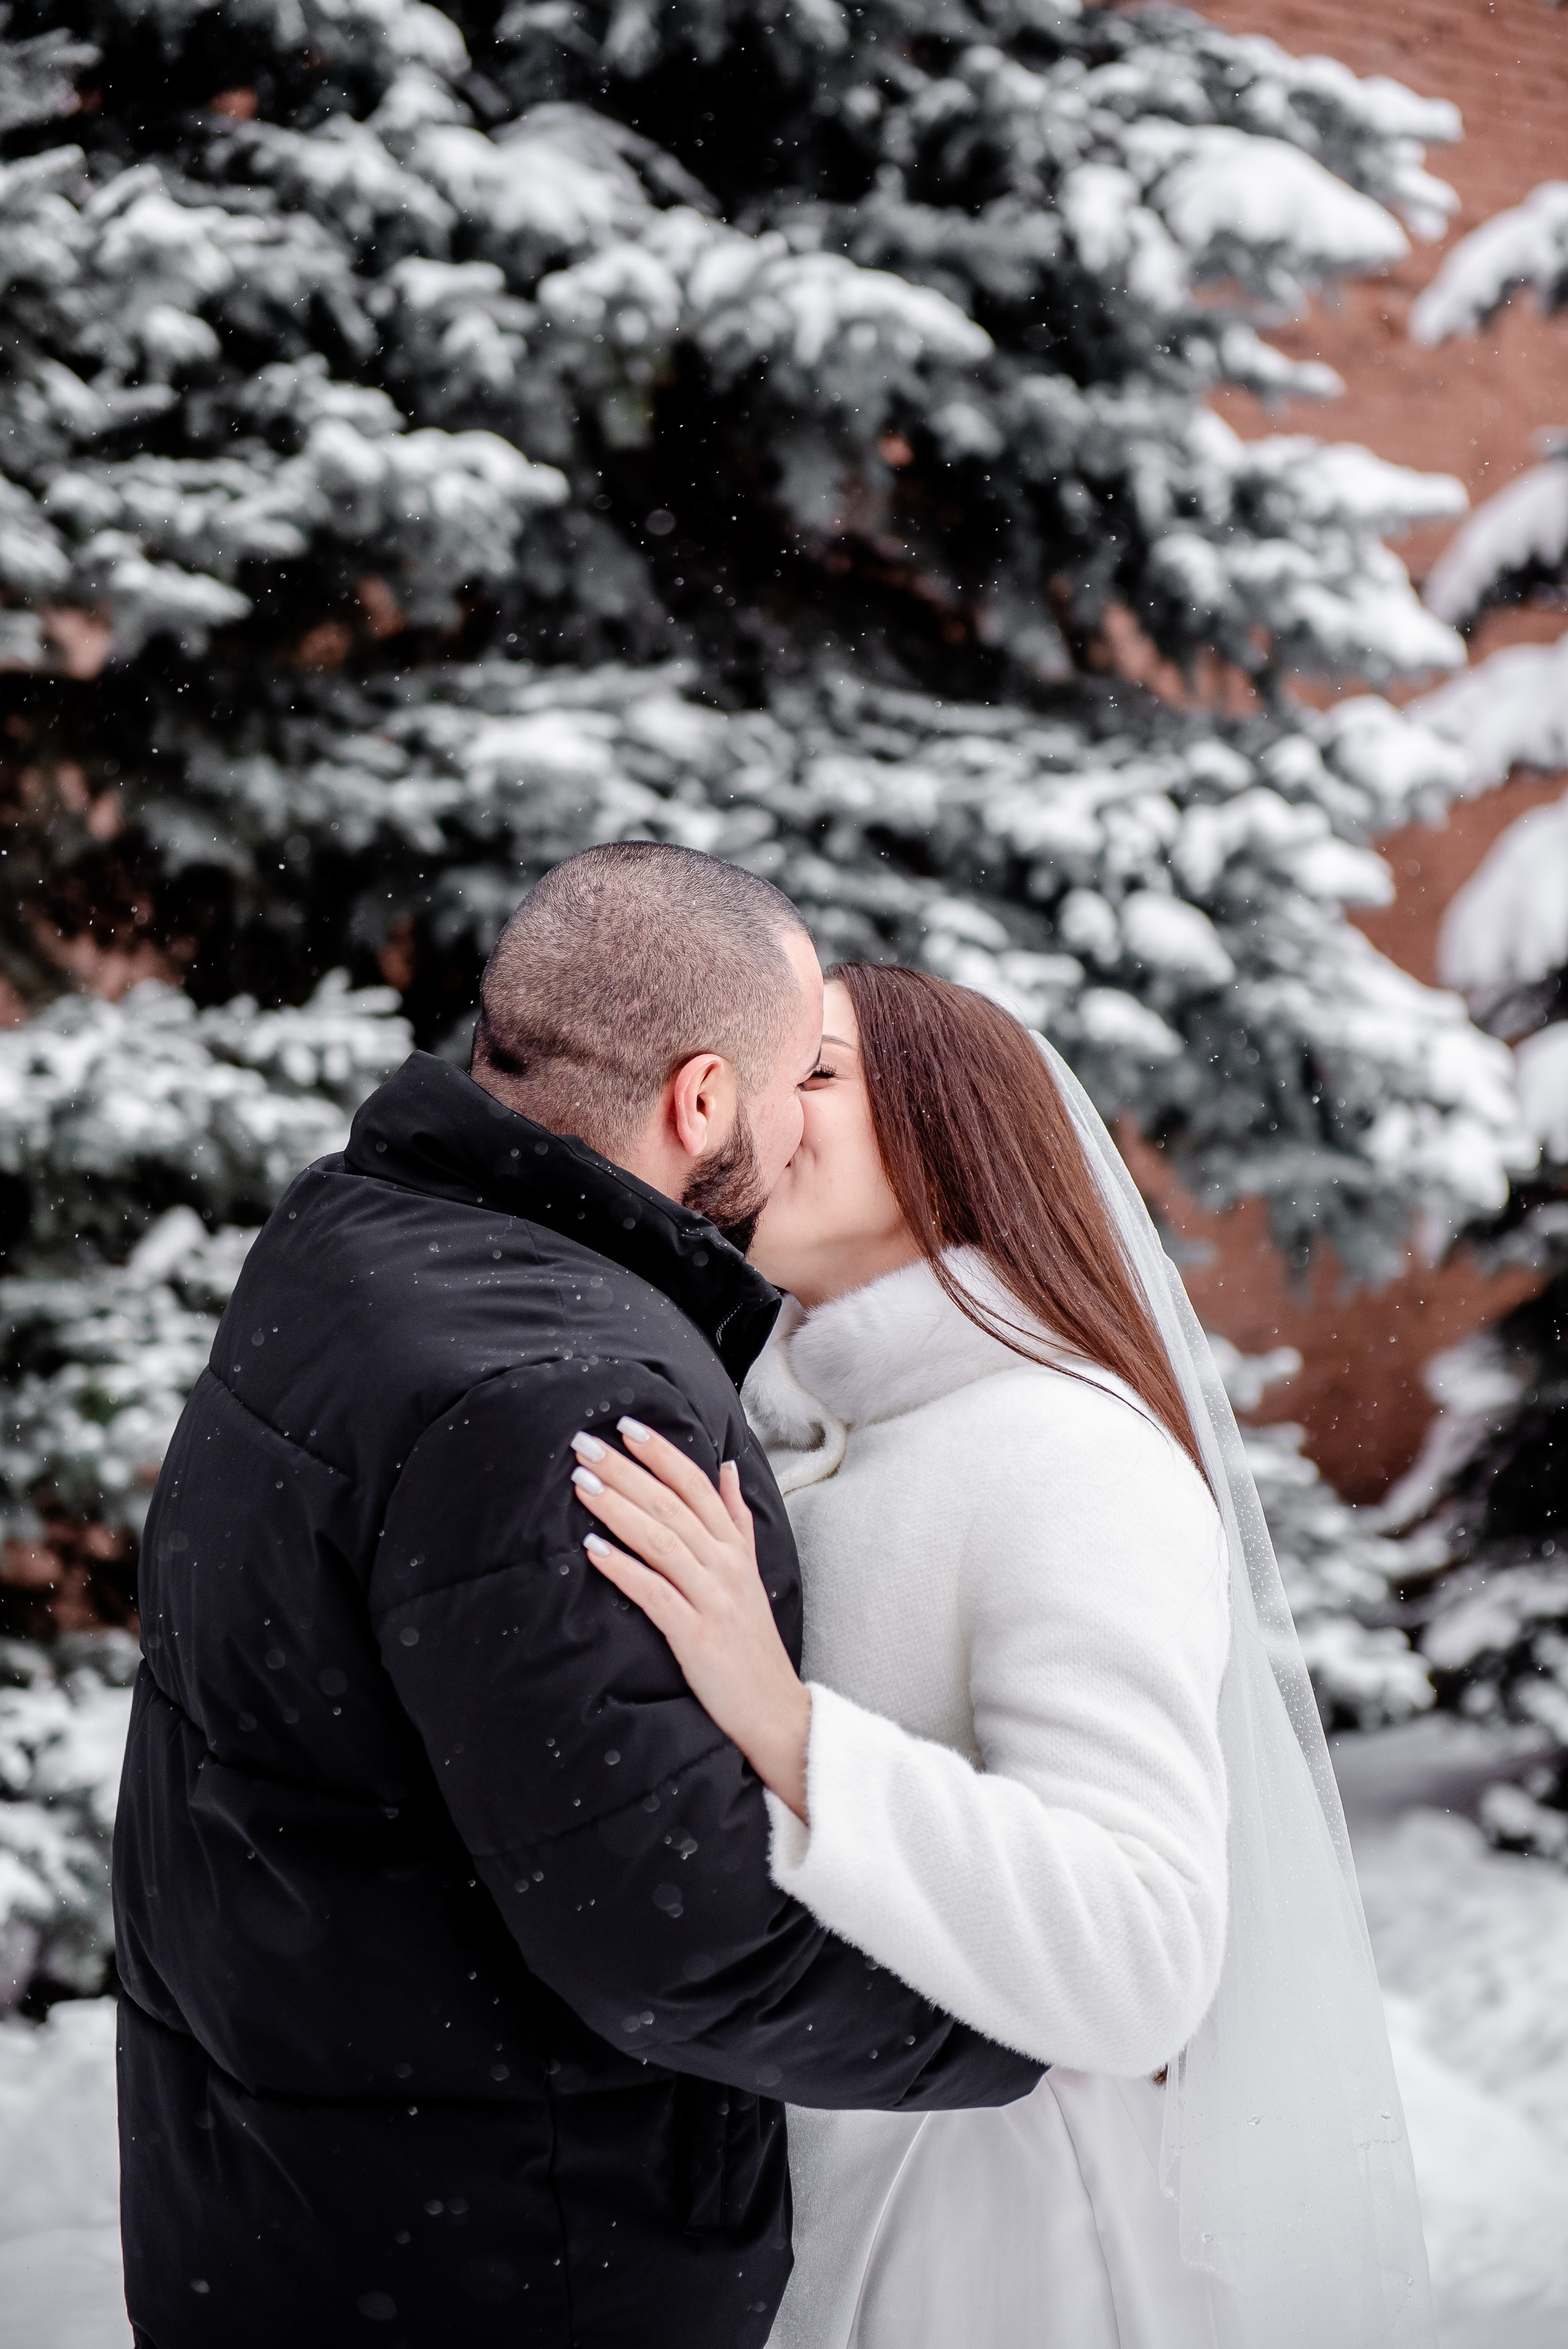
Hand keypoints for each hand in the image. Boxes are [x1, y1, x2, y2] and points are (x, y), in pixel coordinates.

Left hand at [570, 1419, 810, 1820]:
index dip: (662, 1454)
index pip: (697, 1486)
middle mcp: (725, 1566)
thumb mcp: (751, 1573)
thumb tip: (729, 1467)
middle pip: (671, 1505)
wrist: (775, 1710)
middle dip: (626, 1471)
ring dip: (618, 1509)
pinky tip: (593, 1550)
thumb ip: (737, 1520)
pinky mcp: (696, 1636)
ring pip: (661, 1541)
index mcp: (735, 1548)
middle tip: (583, 1444)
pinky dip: (624, 1569)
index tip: (626, 1426)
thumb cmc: (751, 1642)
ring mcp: (712, 1599)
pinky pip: (655, 1594)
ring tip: (581, 1484)